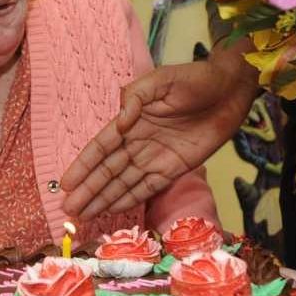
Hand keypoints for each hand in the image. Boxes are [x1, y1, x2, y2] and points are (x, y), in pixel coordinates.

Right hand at [61, 49, 258, 219]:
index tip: (67, 183)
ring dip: (103, 199)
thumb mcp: (160, 81)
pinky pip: (147, 187)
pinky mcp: (174, 168)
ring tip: (83, 215)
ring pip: (123, 182)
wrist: (229, 90)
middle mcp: (137, 142)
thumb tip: (118, 122)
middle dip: (88, 190)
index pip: (101, 147)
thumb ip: (136, 97)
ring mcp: (155, 157)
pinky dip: (129, 199)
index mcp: (130, 120)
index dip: (83, 166)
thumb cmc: (194, 80)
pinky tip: (112, 209)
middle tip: (69, 209)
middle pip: (108, 170)